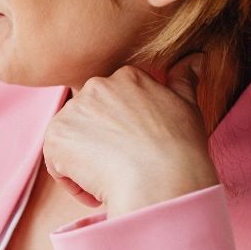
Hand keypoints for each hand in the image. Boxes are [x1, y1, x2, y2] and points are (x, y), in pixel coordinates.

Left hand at [42, 54, 218, 217]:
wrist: (162, 179)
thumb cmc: (180, 149)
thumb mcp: (187, 107)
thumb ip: (183, 80)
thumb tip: (196, 58)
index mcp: (126, 77)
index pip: (112, 102)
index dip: (122, 130)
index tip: (136, 149)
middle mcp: (95, 86)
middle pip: (89, 119)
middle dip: (101, 143)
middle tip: (124, 167)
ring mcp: (73, 110)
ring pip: (72, 140)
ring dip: (86, 162)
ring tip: (112, 180)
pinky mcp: (55, 136)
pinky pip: (56, 161)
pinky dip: (72, 181)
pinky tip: (96, 191)